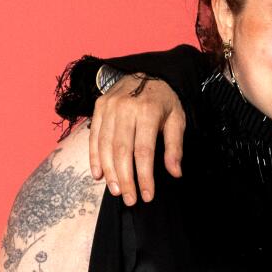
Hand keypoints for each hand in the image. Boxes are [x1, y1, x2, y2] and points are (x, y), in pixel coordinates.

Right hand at [89, 74, 185, 205]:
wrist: (147, 72)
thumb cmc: (165, 101)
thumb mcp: (177, 119)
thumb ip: (175, 146)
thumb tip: (175, 173)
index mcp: (148, 111)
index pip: (144, 152)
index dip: (144, 177)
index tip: (147, 196)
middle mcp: (126, 108)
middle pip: (122, 151)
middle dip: (125, 179)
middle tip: (129, 200)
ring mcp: (109, 106)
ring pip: (106, 146)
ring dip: (109, 172)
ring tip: (116, 191)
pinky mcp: (99, 106)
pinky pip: (94, 136)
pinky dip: (95, 157)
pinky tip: (98, 175)